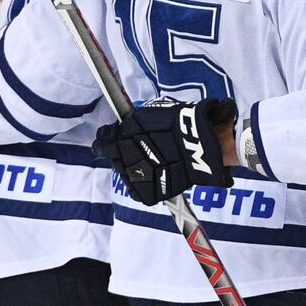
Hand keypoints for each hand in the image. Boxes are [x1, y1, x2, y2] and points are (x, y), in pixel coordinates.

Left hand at [92, 97, 235, 204]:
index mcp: (124, 133)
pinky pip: (136, 190)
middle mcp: (124, 155)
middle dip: (119, 153)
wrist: (202, 142)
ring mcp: (134, 175)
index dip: (107, 139)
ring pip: (124, 173)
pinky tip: (152, 176)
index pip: (102, 141)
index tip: (114, 137)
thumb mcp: (154, 112)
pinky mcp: (147, 192)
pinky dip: (142, 184)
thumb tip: (122, 126)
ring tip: (149, 162)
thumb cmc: (182, 120)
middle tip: (136, 149)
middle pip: (112, 157)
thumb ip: (135, 121)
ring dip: (132, 168)